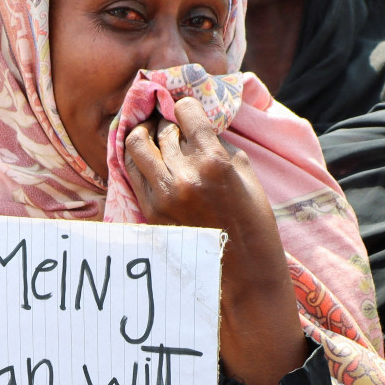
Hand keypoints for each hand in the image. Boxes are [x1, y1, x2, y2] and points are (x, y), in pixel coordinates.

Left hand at [123, 97, 304, 384]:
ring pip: (136, 146)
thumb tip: (200, 129)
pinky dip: (136, 159)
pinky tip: (145, 156)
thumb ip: (221, 149)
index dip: (186, 105)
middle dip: (165, 121)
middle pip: (161, 130)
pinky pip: (131, 172)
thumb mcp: (248, 179)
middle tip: (169, 120)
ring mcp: (161, 195)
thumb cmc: (253, 227)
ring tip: (151, 133)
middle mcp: (183, 176)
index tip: (186, 106)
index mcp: (213, 163)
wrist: (241, 278)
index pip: (187, 114)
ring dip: (144, 135)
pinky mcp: (148, 211)